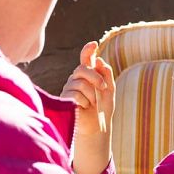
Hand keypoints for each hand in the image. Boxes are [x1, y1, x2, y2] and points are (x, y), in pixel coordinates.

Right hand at [62, 41, 114, 173]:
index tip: (94, 44)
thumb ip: (106, 74)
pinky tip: (84, 108)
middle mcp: (75, 80)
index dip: (88, 51)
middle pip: (82, 69)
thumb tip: (98, 60)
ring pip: (80, 83)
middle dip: (95, 77)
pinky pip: (76, 94)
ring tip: (92, 104)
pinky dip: (85, 102)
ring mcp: (68, 89)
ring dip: (92, 94)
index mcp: (87, 76)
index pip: (85, 60)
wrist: (96, 129)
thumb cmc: (102, 110)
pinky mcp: (64, 100)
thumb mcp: (109, 90)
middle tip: (103, 88)